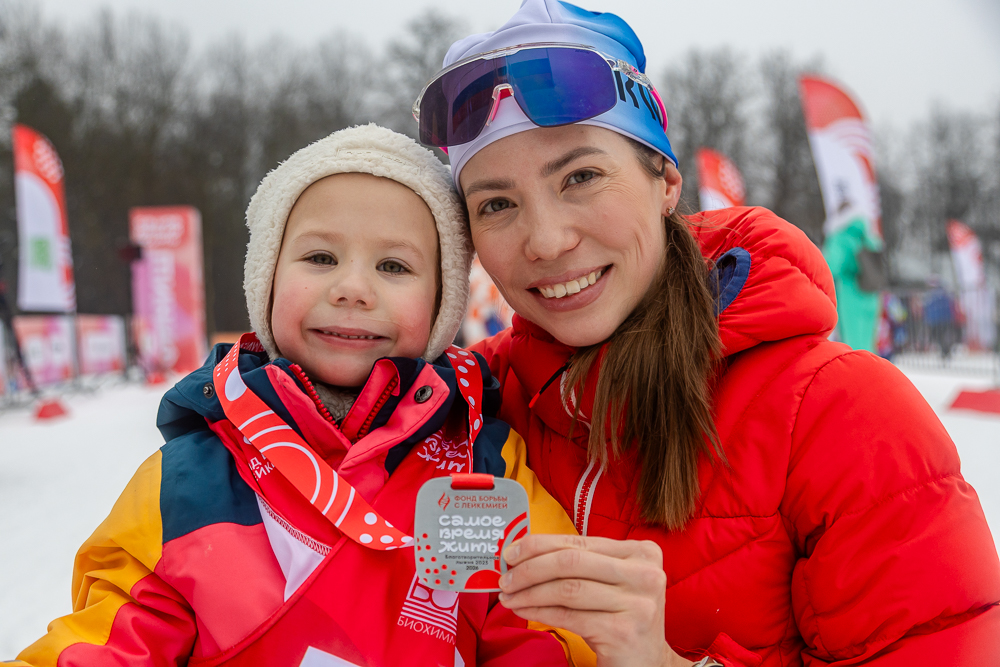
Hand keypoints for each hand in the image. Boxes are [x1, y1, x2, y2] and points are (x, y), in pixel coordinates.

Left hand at [498, 534, 693, 666]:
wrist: (647, 662)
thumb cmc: (622, 616)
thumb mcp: (609, 582)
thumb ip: (580, 563)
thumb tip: (524, 551)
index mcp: (642, 552)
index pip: (579, 541)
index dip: (539, 544)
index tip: (511, 552)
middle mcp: (645, 574)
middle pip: (571, 562)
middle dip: (529, 568)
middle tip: (505, 577)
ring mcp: (637, 603)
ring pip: (567, 589)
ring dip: (529, 592)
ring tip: (509, 596)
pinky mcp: (623, 631)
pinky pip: (568, 615)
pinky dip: (539, 611)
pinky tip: (524, 610)